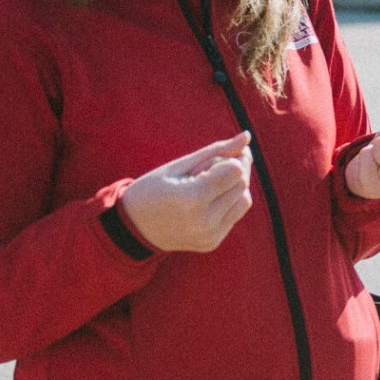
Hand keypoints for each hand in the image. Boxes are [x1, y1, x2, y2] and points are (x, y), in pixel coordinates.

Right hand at [118, 131, 254, 252]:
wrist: (132, 228)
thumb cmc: (152, 189)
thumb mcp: (179, 165)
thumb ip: (216, 151)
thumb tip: (247, 137)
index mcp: (192, 200)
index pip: (235, 170)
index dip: (225, 159)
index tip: (205, 162)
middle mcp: (204, 222)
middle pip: (242, 184)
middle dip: (232, 170)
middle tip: (204, 171)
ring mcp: (209, 236)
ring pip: (244, 200)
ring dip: (233, 187)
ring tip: (206, 186)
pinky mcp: (212, 243)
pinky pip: (235, 215)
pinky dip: (228, 203)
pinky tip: (206, 201)